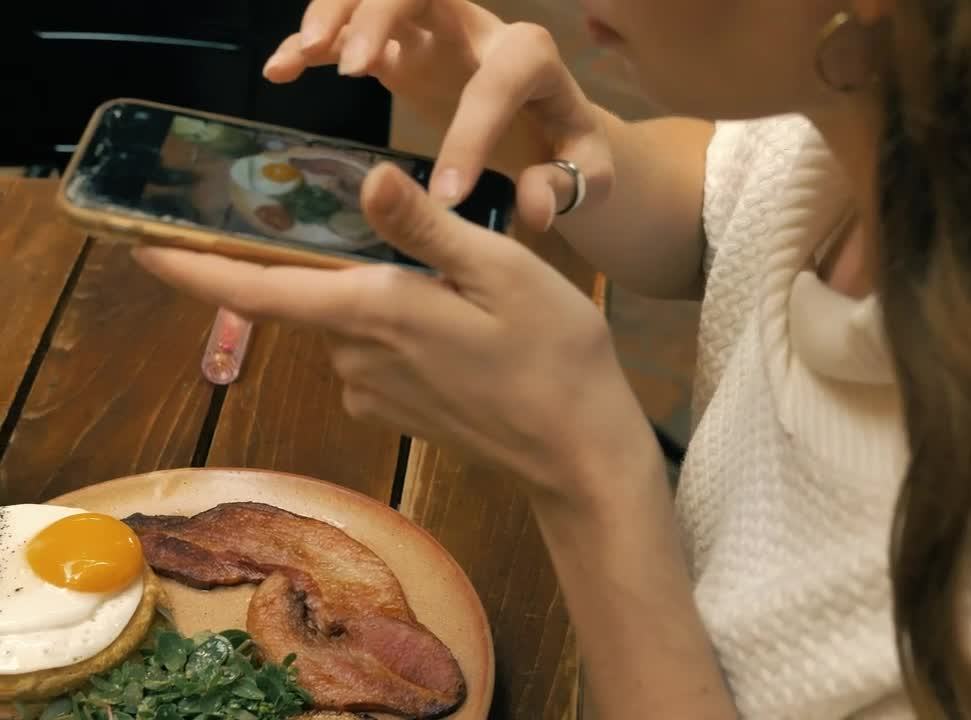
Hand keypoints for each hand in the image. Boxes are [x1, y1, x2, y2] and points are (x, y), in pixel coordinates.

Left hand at [133, 164, 648, 500]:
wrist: (578, 453)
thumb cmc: (554, 356)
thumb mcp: (502, 272)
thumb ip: (426, 229)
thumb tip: (368, 179)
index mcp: (375, 313)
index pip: (257, 290)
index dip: (193, 269)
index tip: (141, 247)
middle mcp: (355, 358)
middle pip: (312, 294)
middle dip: (343, 262)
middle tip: (419, 252)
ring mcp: (371, 392)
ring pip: (348, 321)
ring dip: (383, 298)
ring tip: (465, 300)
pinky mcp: (391, 412)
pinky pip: (370, 354)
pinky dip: (398, 331)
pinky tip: (462, 337)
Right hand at [266, 0, 613, 231]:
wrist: (551, 130)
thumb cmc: (568, 151)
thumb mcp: (587, 176)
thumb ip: (565, 188)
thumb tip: (534, 207)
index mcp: (531, 58)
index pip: (498, 83)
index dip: (472, 135)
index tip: (449, 194)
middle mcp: (479, 30)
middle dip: (382, 14)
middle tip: (352, 70)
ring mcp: (434, 34)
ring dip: (337, 13)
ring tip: (307, 56)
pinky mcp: (401, 52)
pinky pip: (351, 32)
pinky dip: (312, 43)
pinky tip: (281, 72)